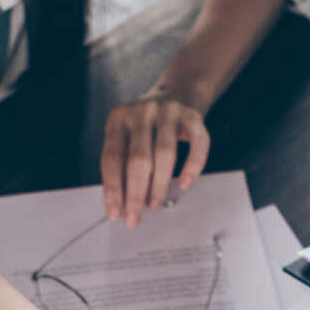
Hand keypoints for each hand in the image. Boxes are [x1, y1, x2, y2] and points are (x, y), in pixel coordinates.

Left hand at [101, 94, 209, 227]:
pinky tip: (185, 183)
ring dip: (159, 185)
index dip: (113, 189)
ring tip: (154, 204)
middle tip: (134, 217)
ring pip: (164, 154)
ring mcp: (169, 112)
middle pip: (138, 159)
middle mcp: (142, 112)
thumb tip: (123, 203)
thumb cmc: (148, 126)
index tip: (116, 213)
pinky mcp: (193, 117)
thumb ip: (123, 162)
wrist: (179, 91)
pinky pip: (197, 144)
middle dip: (135, 193)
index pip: (112, 158)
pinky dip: (192, 166)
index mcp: (118, 119)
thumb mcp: (126, 135)